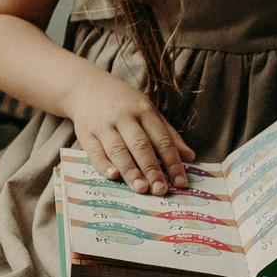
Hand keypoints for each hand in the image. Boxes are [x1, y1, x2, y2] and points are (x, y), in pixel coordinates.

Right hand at [68, 73, 192, 194]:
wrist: (86, 86)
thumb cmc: (123, 102)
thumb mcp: (148, 110)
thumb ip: (168, 133)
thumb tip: (190, 156)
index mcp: (144, 111)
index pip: (162, 139)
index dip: (172, 162)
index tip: (180, 182)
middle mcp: (124, 117)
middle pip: (141, 145)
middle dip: (152, 169)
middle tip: (161, 190)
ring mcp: (103, 125)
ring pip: (118, 150)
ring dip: (130, 171)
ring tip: (141, 189)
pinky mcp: (86, 133)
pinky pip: (95, 152)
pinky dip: (104, 165)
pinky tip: (113, 176)